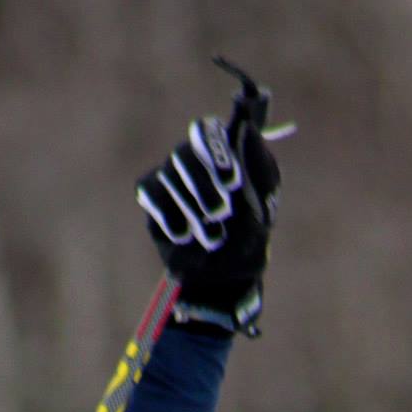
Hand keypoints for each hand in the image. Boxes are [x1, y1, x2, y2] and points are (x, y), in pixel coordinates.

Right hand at [137, 86, 278, 334]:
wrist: (221, 282)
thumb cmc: (246, 243)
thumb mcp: (260, 211)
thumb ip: (256, 171)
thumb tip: (246, 129)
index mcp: (225, 157)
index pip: (210, 132)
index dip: (216, 152)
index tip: (232, 183)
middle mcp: (195, 161)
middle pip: (185, 153)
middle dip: (203, 185)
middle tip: (221, 214)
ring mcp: (172, 178)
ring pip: (170, 174)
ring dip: (193, 208)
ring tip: (212, 238)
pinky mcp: (154, 198)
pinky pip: (151, 191)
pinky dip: (168, 215)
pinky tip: (184, 236)